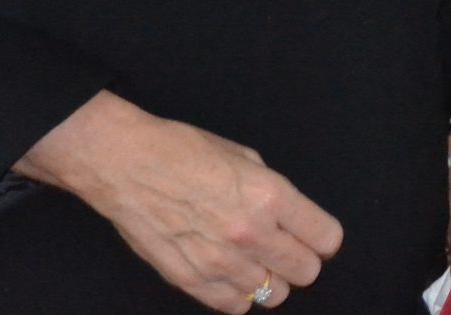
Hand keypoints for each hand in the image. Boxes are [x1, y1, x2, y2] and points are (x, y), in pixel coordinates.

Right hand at [17, 92, 341, 311]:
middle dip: (302, 261)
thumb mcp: (245, 157)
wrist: (126, 164)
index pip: (324, 238)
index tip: (316, 236)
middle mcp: (250, 233)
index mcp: (270, 196)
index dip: (323, 237)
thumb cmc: (184, 151)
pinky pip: (233, 306)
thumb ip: (272, 193)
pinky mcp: (190, 279)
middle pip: (304, 272)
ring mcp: (219, 261)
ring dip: (270, 279)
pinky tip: (231, 275)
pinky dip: (238, 294)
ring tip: (255, 262)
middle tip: (287, 250)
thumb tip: (289, 219)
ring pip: (272, 295)